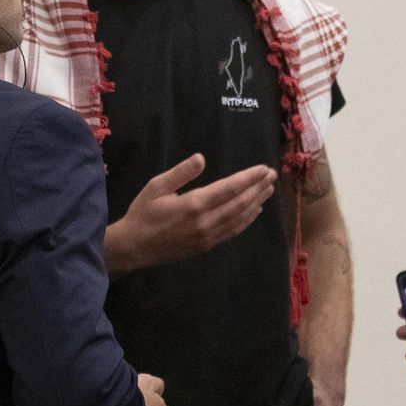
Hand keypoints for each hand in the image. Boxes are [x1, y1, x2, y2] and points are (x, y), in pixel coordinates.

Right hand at [106, 155, 276, 275]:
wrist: (134, 248)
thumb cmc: (143, 213)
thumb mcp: (156, 187)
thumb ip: (180, 173)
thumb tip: (201, 158)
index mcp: (194, 204)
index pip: (230, 188)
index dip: (249, 178)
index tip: (264, 169)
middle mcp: (206, 221)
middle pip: (240, 203)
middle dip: (258, 188)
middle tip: (272, 175)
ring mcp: (208, 236)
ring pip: (240, 218)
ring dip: (256, 203)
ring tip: (269, 190)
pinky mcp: (207, 245)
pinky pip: (232, 231)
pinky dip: (247, 220)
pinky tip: (255, 211)